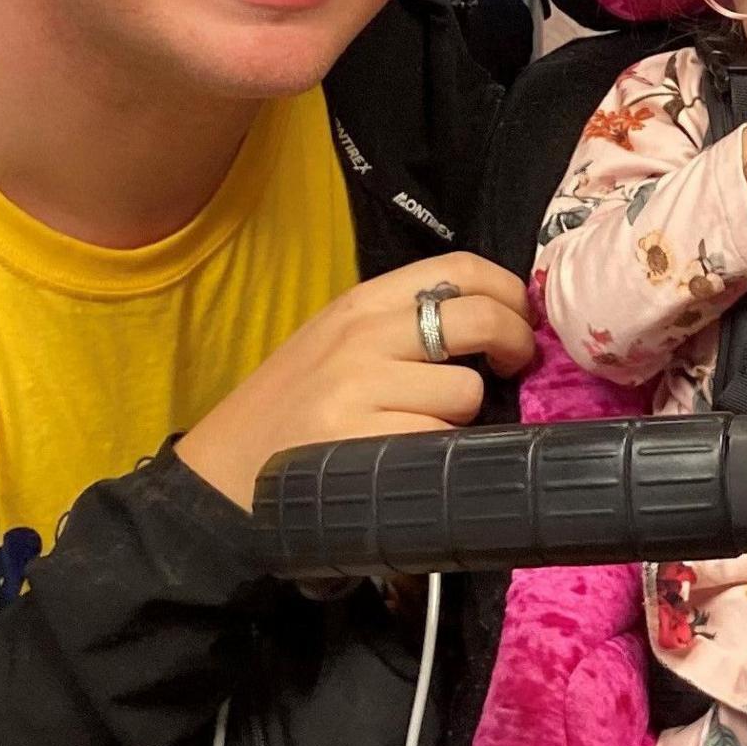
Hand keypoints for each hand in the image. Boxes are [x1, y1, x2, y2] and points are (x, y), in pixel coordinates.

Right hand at [174, 254, 533, 509]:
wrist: (223, 476)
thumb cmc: (291, 411)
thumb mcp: (337, 345)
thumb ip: (403, 327)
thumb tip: (498, 321)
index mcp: (359, 303)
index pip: (459, 268)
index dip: (509, 292)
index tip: (523, 319)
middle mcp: (363, 336)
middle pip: (480, 320)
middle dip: (515, 345)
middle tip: (513, 369)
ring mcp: (362, 389)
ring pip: (467, 392)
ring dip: (466, 416)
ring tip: (431, 427)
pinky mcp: (364, 443)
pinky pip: (440, 442)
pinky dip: (440, 456)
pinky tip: (411, 462)